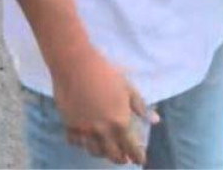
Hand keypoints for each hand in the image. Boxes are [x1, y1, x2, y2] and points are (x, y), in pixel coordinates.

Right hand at [51, 49, 154, 164]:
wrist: (75, 63)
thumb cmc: (105, 73)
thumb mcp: (127, 88)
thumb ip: (140, 106)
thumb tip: (154, 120)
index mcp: (119, 123)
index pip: (131, 148)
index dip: (138, 157)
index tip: (140, 160)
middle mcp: (102, 130)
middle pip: (113, 155)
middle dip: (121, 158)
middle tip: (124, 157)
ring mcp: (84, 128)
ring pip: (94, 151)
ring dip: (102, 153)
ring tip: (105, 149)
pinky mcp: (68, 123)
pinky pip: (75, 141)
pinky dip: (81, 143)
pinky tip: (85, 139)